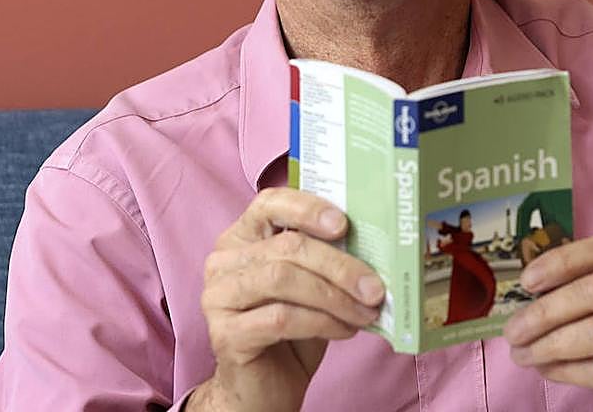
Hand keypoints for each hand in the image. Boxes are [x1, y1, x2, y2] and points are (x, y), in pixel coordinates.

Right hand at [189, 188, 384, 411]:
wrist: (264, 389)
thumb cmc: (291, 332)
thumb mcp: (310, 286)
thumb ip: (326, 259)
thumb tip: (373, 243)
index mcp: (243, 237)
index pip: (269, 203)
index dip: (307, 208)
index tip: (344, 224)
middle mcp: (224, 261)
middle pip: (286, 247)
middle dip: (339, 266)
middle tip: (374, 286)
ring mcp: (218, 297)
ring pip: (283, 279)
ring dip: (334, 296)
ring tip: (365, 312)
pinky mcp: (225, 333)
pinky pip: (280, 318)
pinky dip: (321, 322)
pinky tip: (345, 330)